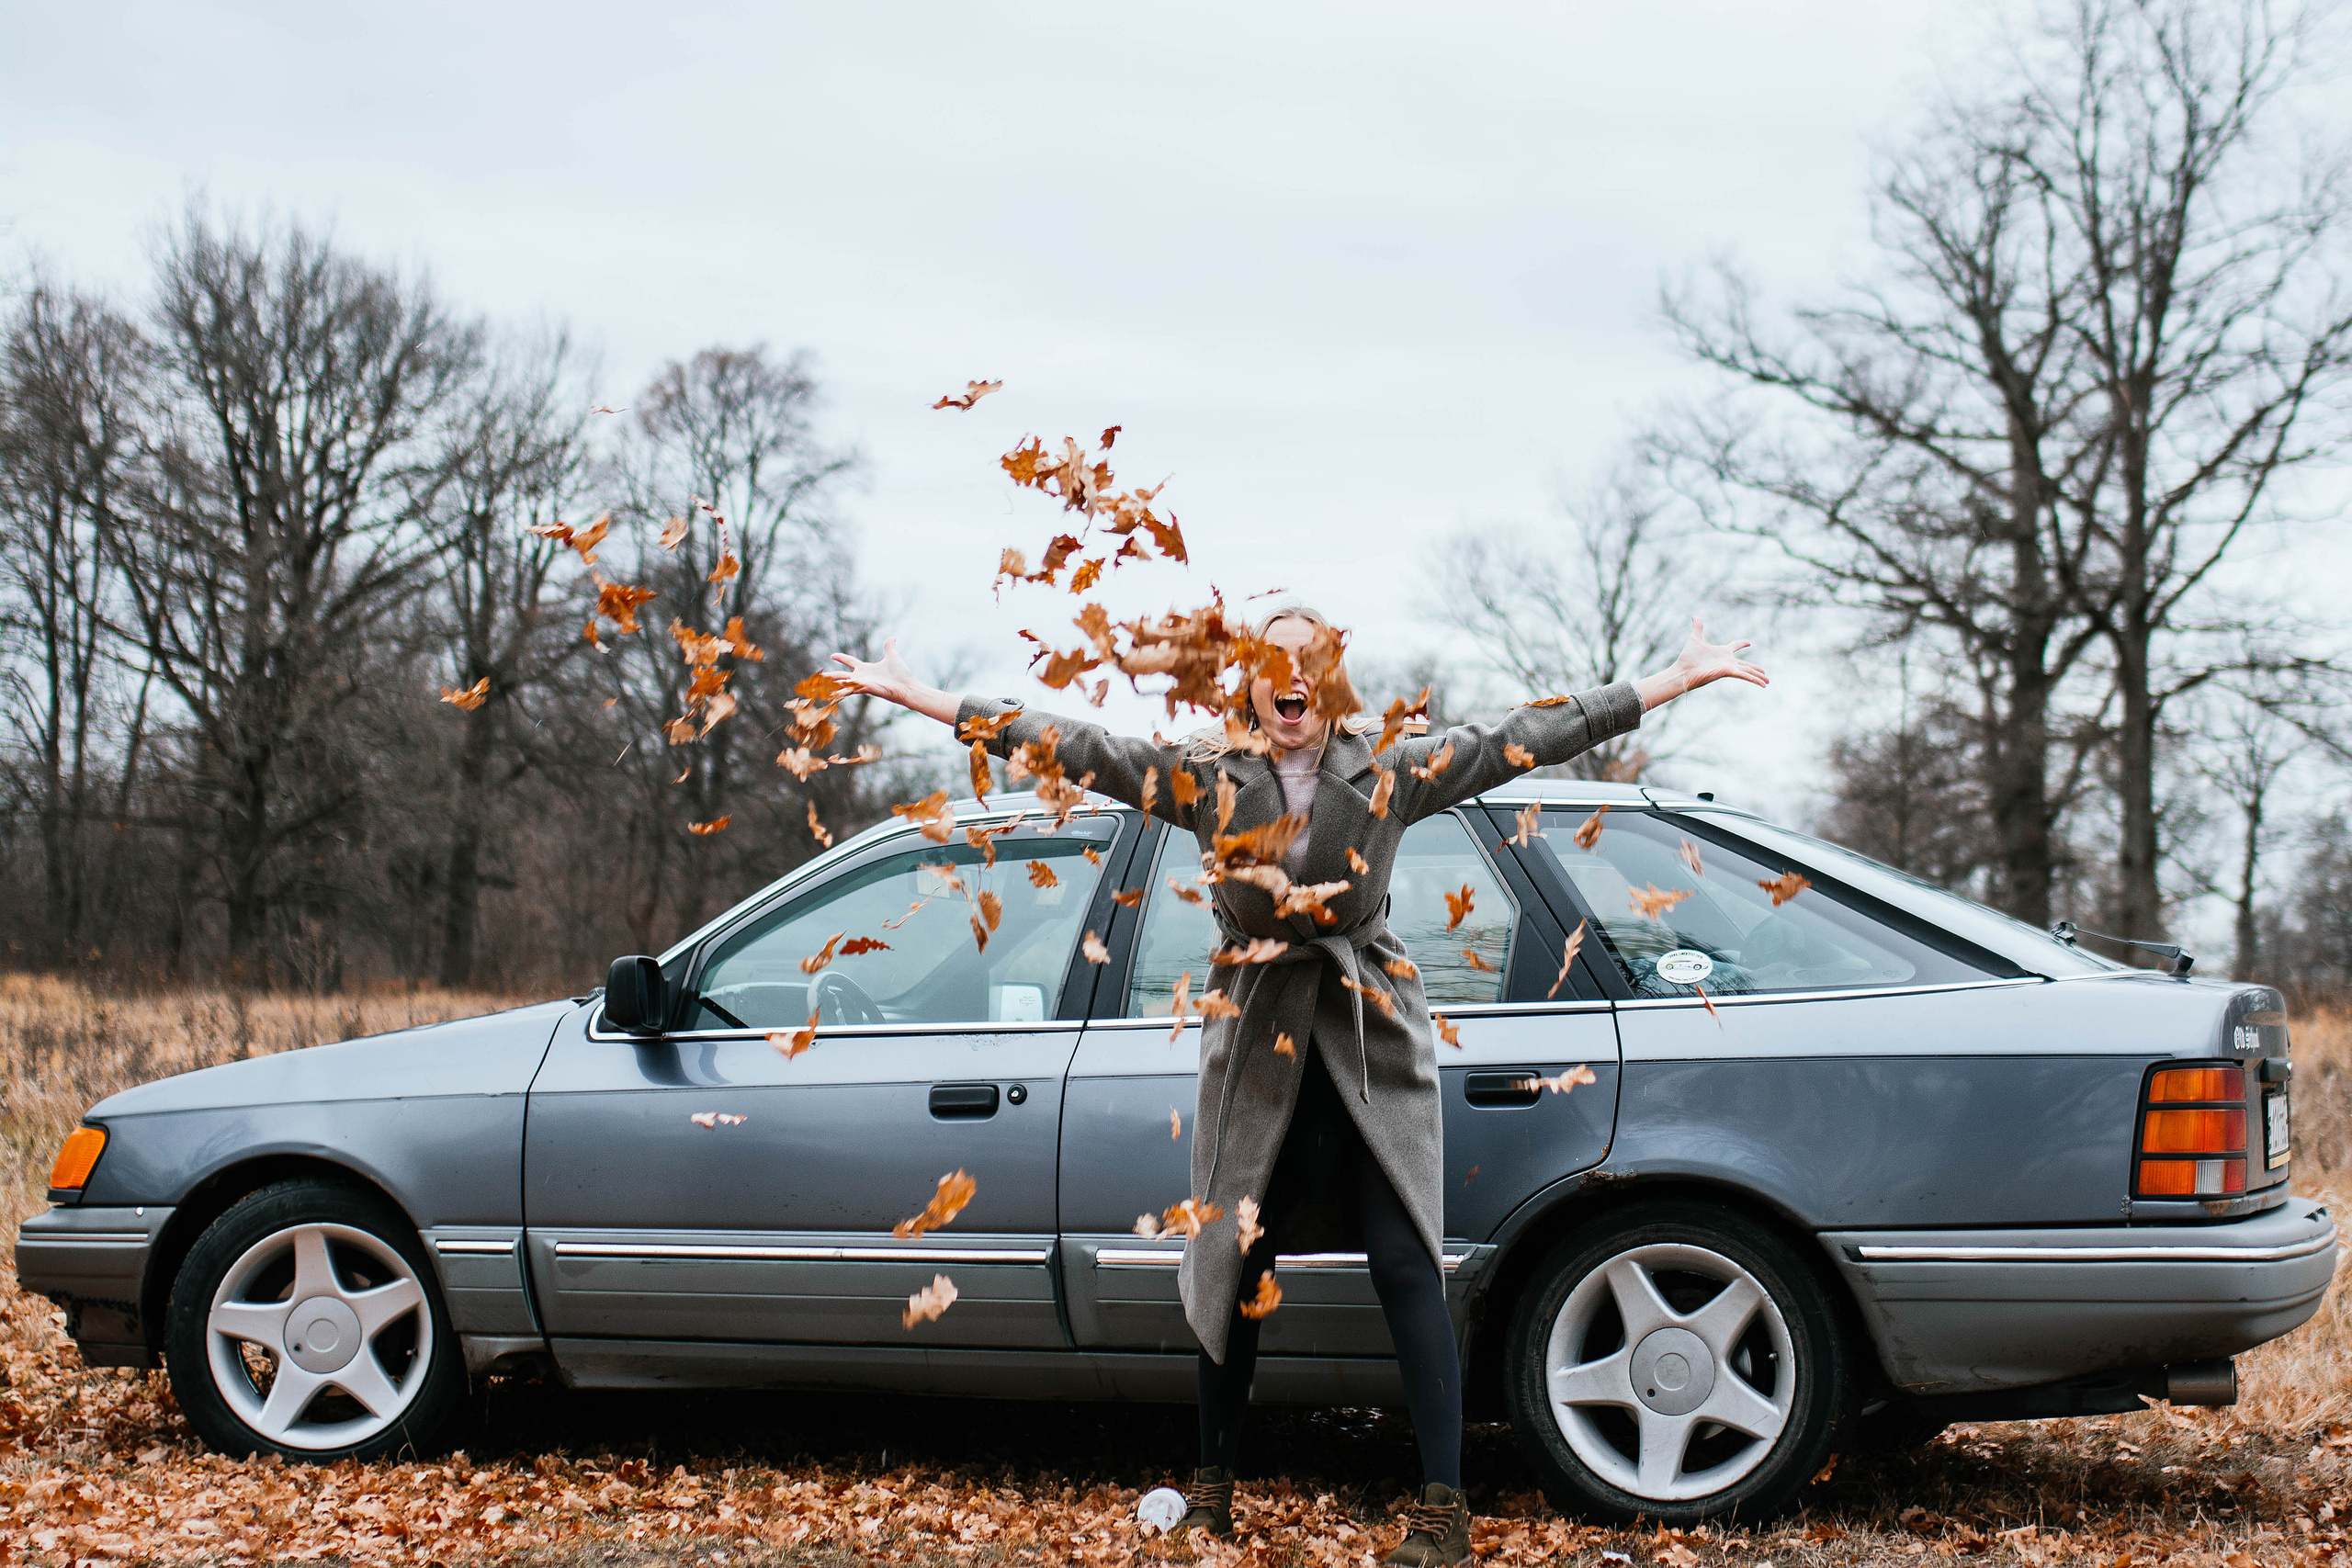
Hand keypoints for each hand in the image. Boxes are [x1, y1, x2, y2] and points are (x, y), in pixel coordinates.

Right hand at [828, 638, 960, 725]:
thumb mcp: (892, 656)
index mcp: (866, 669)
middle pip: (842, 675)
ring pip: (844, 683)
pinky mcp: (866, 688)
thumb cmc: (900, 674)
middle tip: (820, 675)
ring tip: (821, 685)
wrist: (907, 685)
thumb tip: (892, 637)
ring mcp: (863, 683)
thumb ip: (889, 647)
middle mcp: (862, 677)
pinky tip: (833, 693)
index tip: (832, 655)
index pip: (850, 662)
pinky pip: (852, 690)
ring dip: (834, 684)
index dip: (841, 658)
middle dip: (831, 676)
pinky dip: (843, 691)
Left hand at [1636, 617, 1767, 711]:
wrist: (1683, 670)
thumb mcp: (1695, 638)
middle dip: (1755, 668)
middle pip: (1745, 664)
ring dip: (1758, 676)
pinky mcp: (1728, 672)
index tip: (1748, 642)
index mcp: (1721, 652)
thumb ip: (1698, 627)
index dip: (1741, 643)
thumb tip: (1694, 616)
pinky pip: (1744, 676)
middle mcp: (1727, 661)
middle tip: (1764, 672)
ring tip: (1768, 680)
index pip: (1734, 646)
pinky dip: (1754, 679)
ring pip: (1747, 671)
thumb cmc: (1688, 657)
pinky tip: (1763, 684)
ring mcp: (1728, 667)